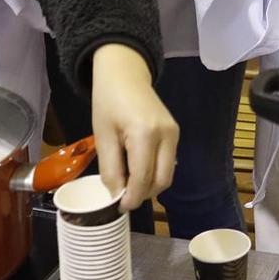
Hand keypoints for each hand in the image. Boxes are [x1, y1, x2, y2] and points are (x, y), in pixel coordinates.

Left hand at [87, 43, 178, 211]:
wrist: (125, 72)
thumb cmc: (108, 101)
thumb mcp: (103, 136)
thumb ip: (110, 168)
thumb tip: (116, 195)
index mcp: (146, 134)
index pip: (143, 178)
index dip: (132, 197)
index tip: (119, 206)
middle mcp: (167, 135)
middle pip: (161, 180)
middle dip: (143, 194)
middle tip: (123, 198)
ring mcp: (174, 133)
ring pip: (168, 174)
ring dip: (150, 185)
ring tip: (129, 184)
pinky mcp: (175, 132)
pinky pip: (168, 162)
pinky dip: (155, 172)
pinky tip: (137, 170)